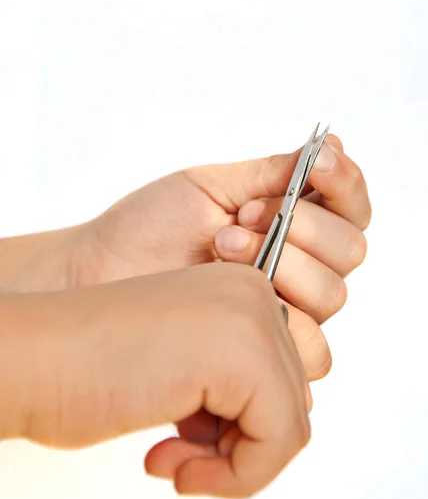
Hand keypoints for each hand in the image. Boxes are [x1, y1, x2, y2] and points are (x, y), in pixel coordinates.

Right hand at [25, 263, 309, 497]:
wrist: (36, 356)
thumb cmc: (89, 366)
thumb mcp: (187, 371)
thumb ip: (237, 387)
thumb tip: (279, 427)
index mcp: (239, 290)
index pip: (285, 375)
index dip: (243, 423)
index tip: (194, 437)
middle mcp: (253, 294)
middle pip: (291, 401)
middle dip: (238, 446)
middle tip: (181, 457)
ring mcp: (251, 318)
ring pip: (289, 426)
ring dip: (232, 464)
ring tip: (175, 463)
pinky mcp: (242, 354)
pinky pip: (278, 442)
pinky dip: (234, 477)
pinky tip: (170, 463)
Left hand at [75, 135, 370, 381]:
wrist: (104, 270)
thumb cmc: (150, 226)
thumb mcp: (210, 186)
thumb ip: (271, 174)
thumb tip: (329, 148)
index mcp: (292, 222)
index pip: (350, 207)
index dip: (345, 184)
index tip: (318, 162)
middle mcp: (299, 265)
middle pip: (348, 252)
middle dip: (302, 228)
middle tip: (242, 218)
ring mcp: (287, 308)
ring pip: (331, 297)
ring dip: (283, 267)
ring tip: (222, 248)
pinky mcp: (270, 350)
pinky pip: (311, 349)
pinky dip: (281, 320)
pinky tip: (236, 298)